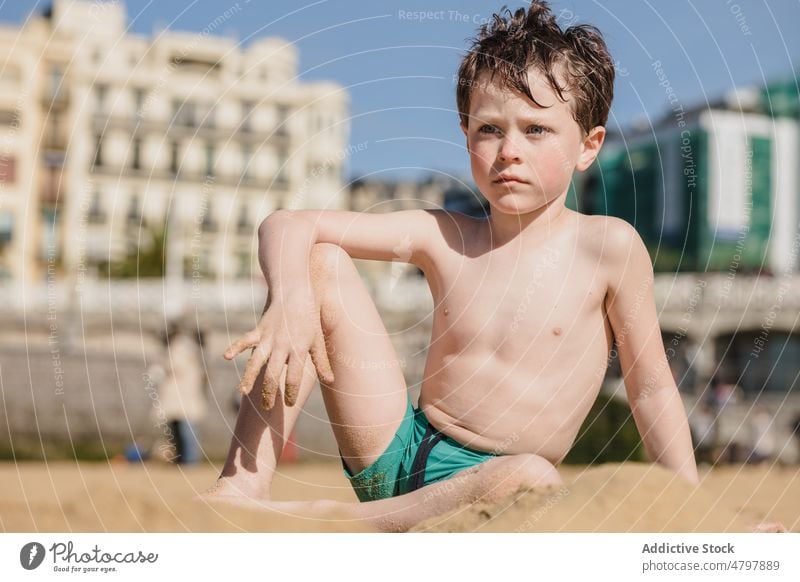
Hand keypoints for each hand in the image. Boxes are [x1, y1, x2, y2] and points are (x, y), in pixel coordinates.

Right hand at [223, 292, 333, 408]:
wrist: (296, 292)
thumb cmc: (310, 318)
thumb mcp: (318, 340)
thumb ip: (321, 362)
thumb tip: (330, 381)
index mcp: (298, 350)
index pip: (294, 378)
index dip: (292, 392)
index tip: (290, 403)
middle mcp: (282, 346)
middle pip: (273, 375)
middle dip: (269, 393)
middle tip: (266, 409)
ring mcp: (268, 338)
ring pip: (256, 361)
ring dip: (249, 378)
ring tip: (243, 393)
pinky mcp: (258, 330)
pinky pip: (245, 340)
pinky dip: (235, 347)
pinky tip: (226, 357)